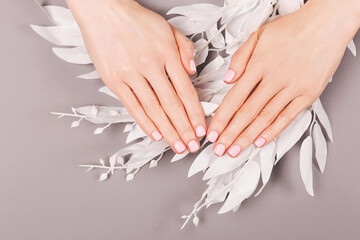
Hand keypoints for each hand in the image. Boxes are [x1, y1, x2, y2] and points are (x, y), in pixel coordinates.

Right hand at [66, 0, 205, 153]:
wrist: (104, 11)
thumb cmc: (137, 20)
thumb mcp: (168, 28)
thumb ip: (185, 49)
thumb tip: (192, 72)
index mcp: (167, 54)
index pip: (186, 91)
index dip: (195, 113)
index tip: (201, 129)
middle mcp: (150, 66)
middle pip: (171, 105)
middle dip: (184, 129)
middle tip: (192, 147)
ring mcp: (130, 74)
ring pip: (153, 109)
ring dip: (167, 131)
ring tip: (177, 146)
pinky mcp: (113, 80)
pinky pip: (132, 106)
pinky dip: (145, 123)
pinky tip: (155, 135)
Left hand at [207, 0, 359, 156]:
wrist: (327, 24)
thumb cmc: (292, 28)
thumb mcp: (259, 35)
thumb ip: (240, 58)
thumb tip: (228, 79)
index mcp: (259, 65)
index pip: (234, 98)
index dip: (221, 118)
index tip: (213, 132)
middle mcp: (275, 79)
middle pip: (247, 113)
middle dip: (230, 134)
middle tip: (219, 149)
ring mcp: (293, 88)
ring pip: (265, 118)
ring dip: (247, 137)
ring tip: (235, 150)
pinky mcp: (308, 94)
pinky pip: (287, 117)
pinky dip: (273, 131)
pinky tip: (260, 141)